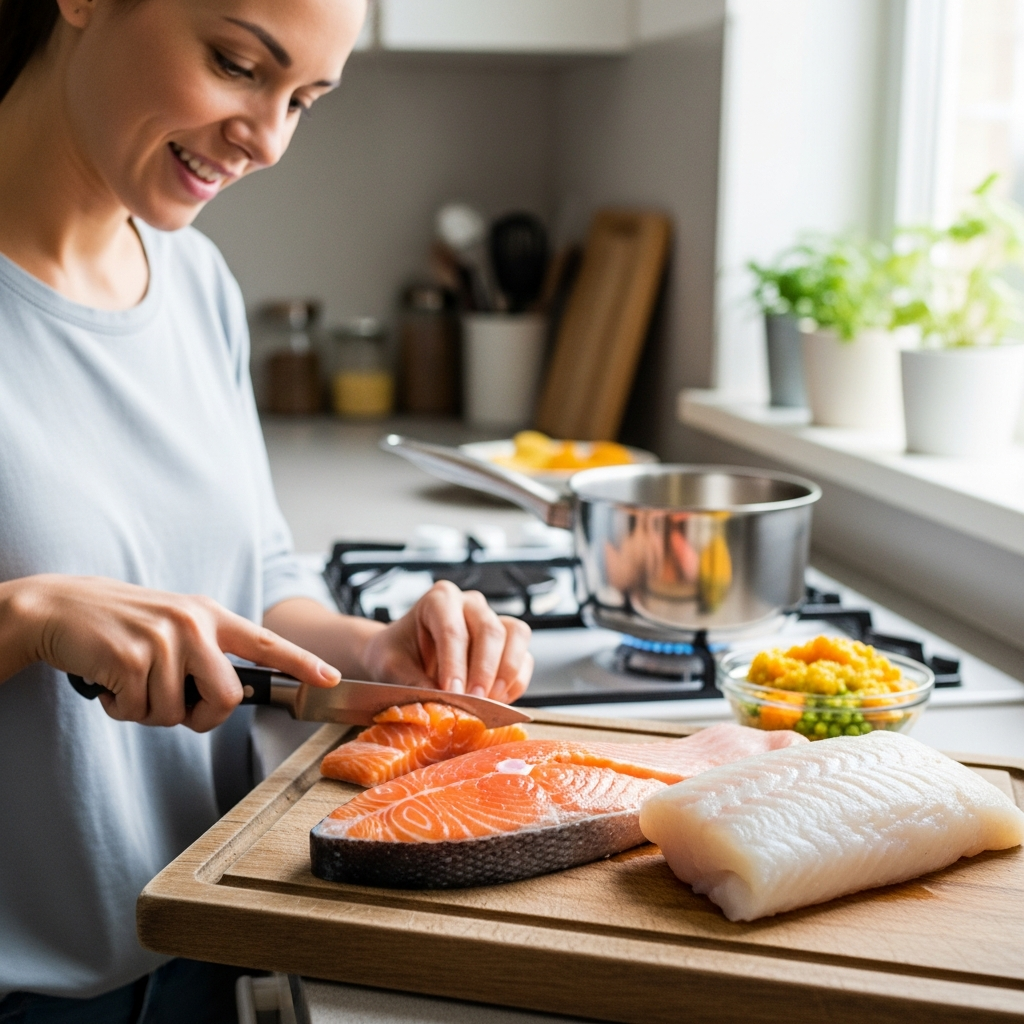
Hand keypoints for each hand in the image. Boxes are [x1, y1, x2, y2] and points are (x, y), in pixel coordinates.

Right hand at [3, 575, 339, 731]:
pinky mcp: (131, 657)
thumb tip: (231, 698)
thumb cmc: (123, 624)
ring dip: (149, 711)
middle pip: (227, 698)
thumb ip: (207, 653)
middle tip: (172, 705)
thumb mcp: (175, 626)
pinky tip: (110, 681)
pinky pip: (139, 711)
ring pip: (176, 713)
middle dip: (201, 717)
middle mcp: (193, 624)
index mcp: (211, 616)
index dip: (302, 663)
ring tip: (131, 680)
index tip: (331, 678)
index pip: (267, 643)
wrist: (62, 608)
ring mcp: (163, 639)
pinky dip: (122, 708)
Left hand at [360, 581, 532, 702]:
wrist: (404, 655)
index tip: (452, 692)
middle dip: (484, 670)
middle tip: (473, 702)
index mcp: (439, 600)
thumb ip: (412, 681)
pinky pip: (524, 658)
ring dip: (506, 672)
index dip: (454, 663)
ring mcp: (492, 619)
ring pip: (516, 636)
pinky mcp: (508, 642)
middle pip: (490, 630)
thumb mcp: (391, 666)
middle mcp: (470, 604)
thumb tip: (439, 703)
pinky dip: (516, 682)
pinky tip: (497, 700)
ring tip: (488, 701)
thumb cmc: (396, 654)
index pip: (453, 629)